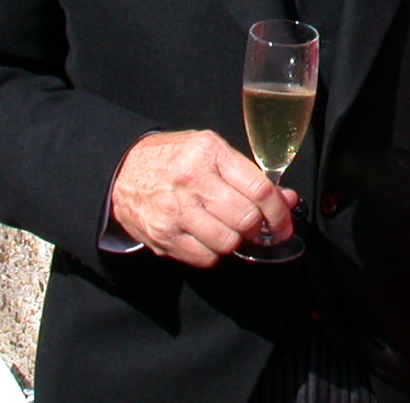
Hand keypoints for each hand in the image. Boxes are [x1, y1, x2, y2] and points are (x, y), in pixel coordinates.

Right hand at [110, 130, 295, 266]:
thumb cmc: (174, 158)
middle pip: (245, 220)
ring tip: (228, 227)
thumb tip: (287, 200)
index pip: (258, 190)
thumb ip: (249, 174)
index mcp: (208, 154)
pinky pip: (204, 258)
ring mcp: (175, 213)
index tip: (286, 222)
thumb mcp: (212, 151)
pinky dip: (213, 251)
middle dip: (258, 227)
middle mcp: (191, 183)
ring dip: (236, 240)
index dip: (280, 211)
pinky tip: (208, 235)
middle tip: (255, 224)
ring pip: (227, 243)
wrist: (122, 171)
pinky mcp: (163, 237)